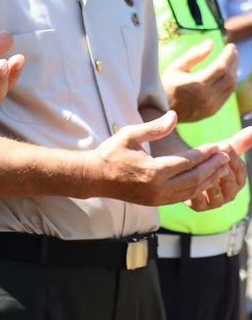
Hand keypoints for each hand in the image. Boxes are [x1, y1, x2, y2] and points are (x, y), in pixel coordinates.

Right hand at [94, 112, 229, 205]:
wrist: (94, 178)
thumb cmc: (110, 153)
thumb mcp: (129, 135)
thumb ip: (154, 127)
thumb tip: (174, 116)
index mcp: (152, 170)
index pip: (187, 161)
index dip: (205, 153)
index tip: (218, 146)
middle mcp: (158, 187)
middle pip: (195, 177)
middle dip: (212, 166)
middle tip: (226, 156)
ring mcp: (157, 198)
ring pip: (192, 190)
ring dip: (209, 179)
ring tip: (221, 168)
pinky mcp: (156, 203)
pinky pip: (183, 197)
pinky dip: (197, 189)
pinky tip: (204, 181)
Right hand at [163, 40, 237, 122]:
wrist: (159, 113)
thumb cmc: (165, 87)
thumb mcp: (175, 68)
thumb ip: (193, 55)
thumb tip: (211, 43)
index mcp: (197, 84)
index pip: (221, 67)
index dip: (228, 55)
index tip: (231, 46)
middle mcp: (207, 96)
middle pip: (229, 76)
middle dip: (233, 62)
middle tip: (233, 51)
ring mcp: (211, 105)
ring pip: (231, 86)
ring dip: (234, 72)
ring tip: (232, 62)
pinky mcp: (212, 111)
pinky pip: (227, 95)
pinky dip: (230, 83)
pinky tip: (227, 76)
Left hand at [185, 127, 251, 210]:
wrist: (187, 168)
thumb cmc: (209, 157)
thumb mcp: (225, 149)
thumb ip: (242, 141)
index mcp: (239, 180)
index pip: (241, 170)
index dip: (233, 157)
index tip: (223, 144)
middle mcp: (230, 194)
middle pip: (230, 182)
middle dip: (221, 166)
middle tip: (212, 154)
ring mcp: (215, 202)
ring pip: (216, 193)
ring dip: (209, 179)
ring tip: (202, 166)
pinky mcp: (199, 207)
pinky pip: (199, 202)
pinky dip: (195, 192)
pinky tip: (189, 180)